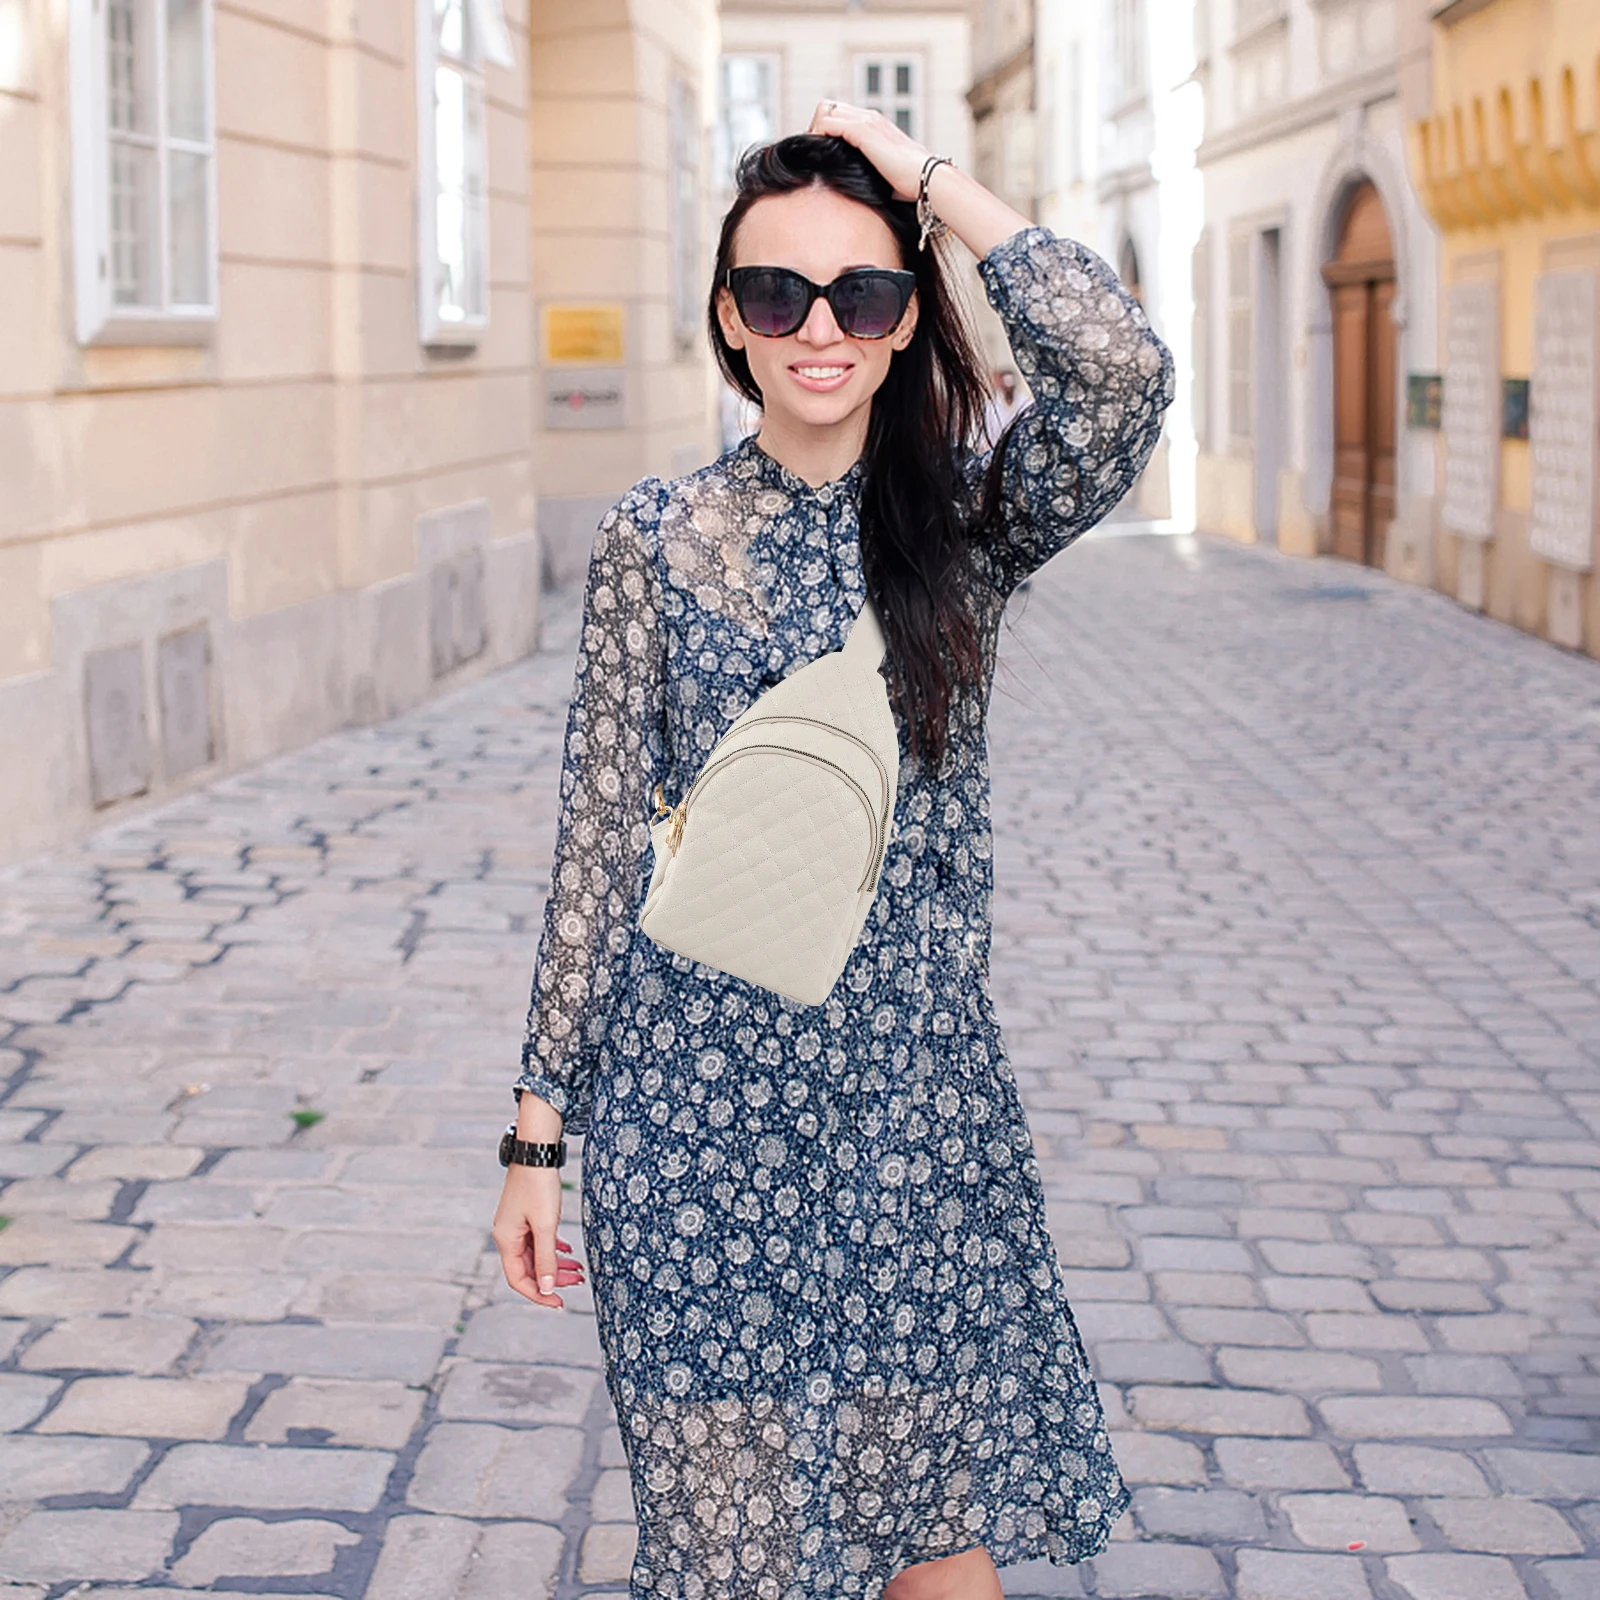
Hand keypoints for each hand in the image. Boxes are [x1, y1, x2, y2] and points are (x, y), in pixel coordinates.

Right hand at [492, 1164, 585, 1309]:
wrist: (536, 1152)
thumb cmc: (538, 1185)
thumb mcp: (546, 1225)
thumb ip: (546, 1258)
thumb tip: (547, 1288)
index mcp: (506, 1240)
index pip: (519, 1280)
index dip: (539, 1295)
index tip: (559, 1303)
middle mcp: (507, 1235)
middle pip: (528, 1269)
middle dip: (553, 1278)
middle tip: (577, 1283)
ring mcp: (516, 1226)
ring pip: (535, 1255)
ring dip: (556, 1264)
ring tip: (578, 1269)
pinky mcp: (525, 1216)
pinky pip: (538, 1241)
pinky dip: (553, 1249)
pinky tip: (568, 1251)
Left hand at [806, 99, 1033, 261]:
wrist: (928, 181)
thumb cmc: (912, 187)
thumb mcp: (885, 177)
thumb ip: (871, 176)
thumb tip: (859, 196)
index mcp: (876, 127)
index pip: (842, 116)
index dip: (826, 131)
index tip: (817, 153)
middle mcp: (870, 119)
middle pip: (829, 107)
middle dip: (816, 127)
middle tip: (808, 152)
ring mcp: (866, 123)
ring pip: (825, 111)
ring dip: (813, 129)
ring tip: (807, 153)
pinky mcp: (862, 132)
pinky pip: (828, 123)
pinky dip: (817, 134)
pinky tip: (813, 153)